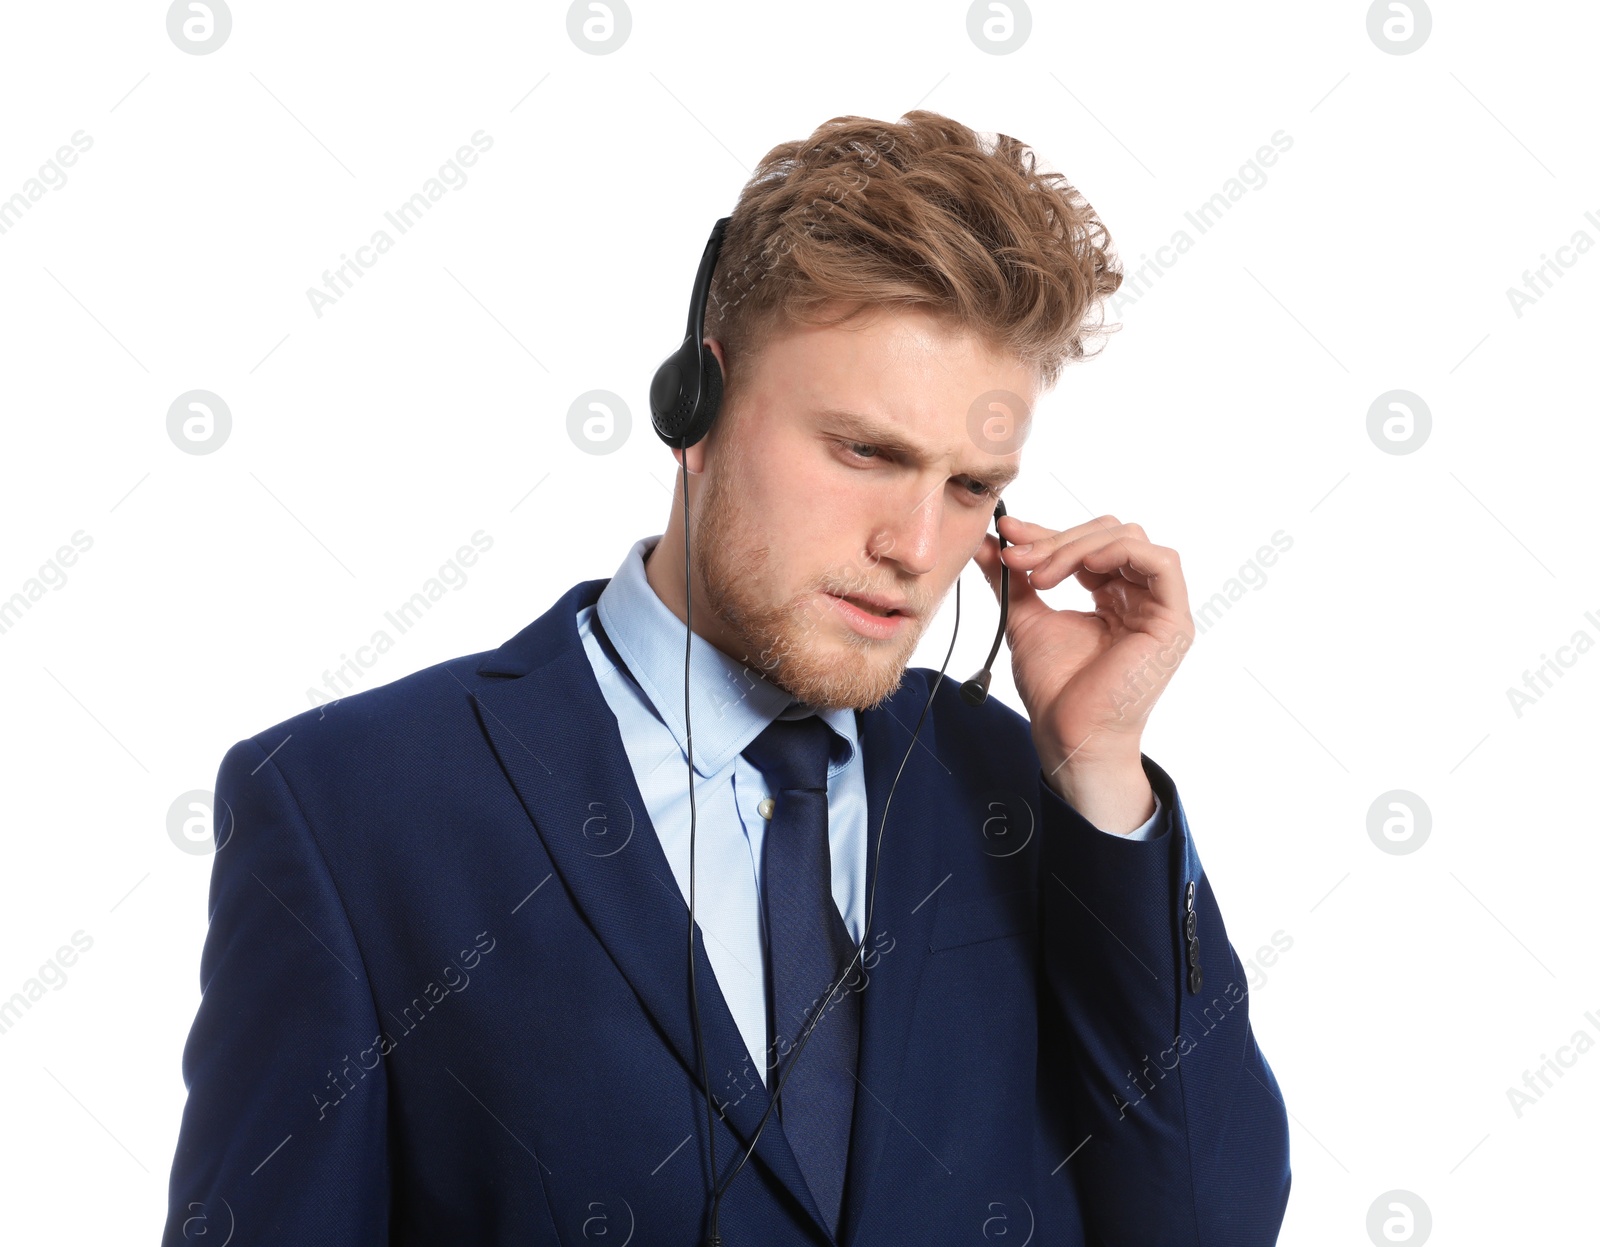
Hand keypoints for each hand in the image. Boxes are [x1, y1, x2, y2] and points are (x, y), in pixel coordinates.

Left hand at [971, 512, 1193, 824]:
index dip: (1046, 532)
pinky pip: (1161, 562)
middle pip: (1109, 534)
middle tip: (1017, 559)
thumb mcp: (1026, 617)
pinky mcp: (1173, 621)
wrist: (1068, 733)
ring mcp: (1160, 608)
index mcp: (1113, 596)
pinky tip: (1084, 568)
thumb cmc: (1055, 687)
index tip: (1006, 533)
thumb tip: (988, 539)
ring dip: (1078, 548)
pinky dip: (1120, 553)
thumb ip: (1012, 578)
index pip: (1086, 544)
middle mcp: (1140, 597)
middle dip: (1057, 540)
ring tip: (1040, 577)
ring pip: (1129, 540)